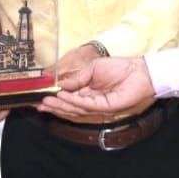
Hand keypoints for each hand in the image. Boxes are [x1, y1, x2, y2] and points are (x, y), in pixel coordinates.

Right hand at [38, 56, 153, 118]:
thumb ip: (77, 78)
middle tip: (39, 105)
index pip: (69, 98)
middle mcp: (91, 101)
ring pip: (75, 109)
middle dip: (54, 106)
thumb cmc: (119, 68)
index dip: (55, 99)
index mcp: (88, 92)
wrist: (138, 71)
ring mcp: (98, 106)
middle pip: (69, 107)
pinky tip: (62, 97)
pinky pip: (86, 105)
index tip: (41, 98)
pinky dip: (73, 101)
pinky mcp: (105, 108)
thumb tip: (61, 85)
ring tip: (46, 102)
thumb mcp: (92, 68)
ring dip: (60, 105)